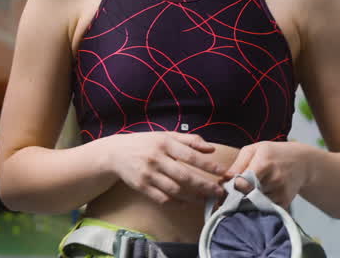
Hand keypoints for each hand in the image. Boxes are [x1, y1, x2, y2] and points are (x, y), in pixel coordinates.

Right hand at [106, 132, 227, 204]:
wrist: (115, 153)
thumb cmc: (144, 143)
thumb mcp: (165, 136)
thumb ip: (189, 140)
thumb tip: (211, 148)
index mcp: (164, 143)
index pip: (190, 155)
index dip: (208, 165)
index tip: (223, 172)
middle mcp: (156, 158)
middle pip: (184, 176)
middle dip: (204, 185)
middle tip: (219, 192)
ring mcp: (148, 174)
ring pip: (174, 190)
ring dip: (193, 197)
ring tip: (205, 200)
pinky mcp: (141, 187)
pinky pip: (162, 198)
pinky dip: (176, 203)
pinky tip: (186, 203)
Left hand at [225, 141, 313, 206]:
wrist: (302, 163)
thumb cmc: (273, 154)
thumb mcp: (255, 150)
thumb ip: (238, 164)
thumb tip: (224, 178)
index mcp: (264, 164)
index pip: (243, 182)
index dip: (233, 185)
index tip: (228, 185)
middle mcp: (274, 179)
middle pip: (248, 194)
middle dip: (237, 195)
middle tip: (230, 193)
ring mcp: (281, 192)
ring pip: (255, 203)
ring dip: (247, 201)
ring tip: (244, 194)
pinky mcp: (285, 202)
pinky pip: (265, 208)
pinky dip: (258, 205)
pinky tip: (256, 198)